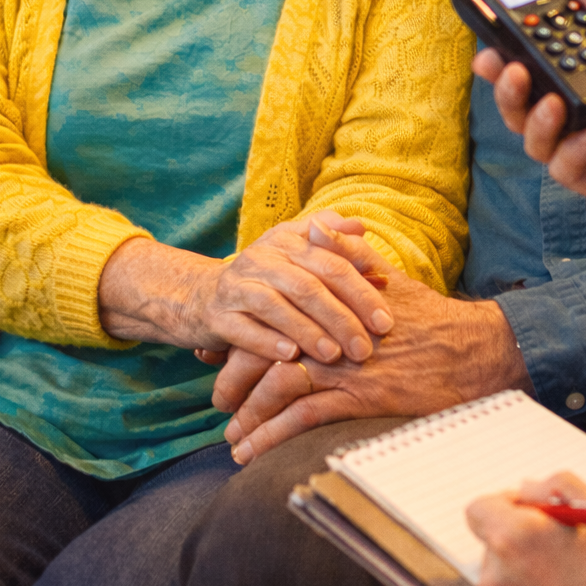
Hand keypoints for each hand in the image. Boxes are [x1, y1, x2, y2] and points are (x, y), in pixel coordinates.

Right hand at [192, 212, 377, 366]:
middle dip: (341, 317)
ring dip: (309, 332)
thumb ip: (330, 238)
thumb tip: (362, 228)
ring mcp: (237, 287)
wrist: (200, 295)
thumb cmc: (263, 277)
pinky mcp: (217, 316)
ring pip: (277, 307)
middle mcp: (262, 259)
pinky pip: (243, 330)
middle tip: (366, 348)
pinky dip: (268, 343)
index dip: (362, 290)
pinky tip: (290, 358)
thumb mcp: (294, 249)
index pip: (333, 261)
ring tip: (334, 355)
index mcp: (288, 241)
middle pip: (308, 285)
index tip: (386, 320)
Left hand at [217, 221, 529, 462]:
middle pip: (265, 354)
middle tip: (218, 404)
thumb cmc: (431, 318)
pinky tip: (253, 454)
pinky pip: (303, 418)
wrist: (469, 349)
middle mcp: (331, 334)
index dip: (240, 339)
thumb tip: (316, 227)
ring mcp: (344, 367)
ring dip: (248, 417)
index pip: (272, 320)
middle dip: (234, 381)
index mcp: (332, 307)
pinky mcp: (359, 397)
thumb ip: (348, 255)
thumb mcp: (387, 278)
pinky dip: (271, 436)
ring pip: (277, 389)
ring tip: (232, 442)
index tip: (216, 357)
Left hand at [468, 471, 585, 585]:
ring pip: (503, 582)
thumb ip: (557, 485)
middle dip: (521, 542)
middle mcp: (498, 578)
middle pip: (494, 546)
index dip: (507, 505)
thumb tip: (528, 489)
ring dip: (526, 577)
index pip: (479, 508)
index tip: (533, 513)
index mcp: (513, 537)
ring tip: (570, 585)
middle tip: (562, 550)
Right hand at [473, 0, 585, 249]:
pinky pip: (563, 168)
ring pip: (533, 137)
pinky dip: (571, 149)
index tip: (494, 39)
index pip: (542, 67)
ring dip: (531, 117)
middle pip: (525, 103)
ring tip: (552, 102)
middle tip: (503, 67)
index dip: (512, 54)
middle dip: (505, 86)